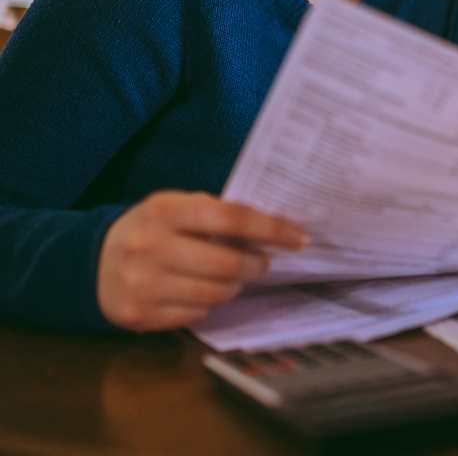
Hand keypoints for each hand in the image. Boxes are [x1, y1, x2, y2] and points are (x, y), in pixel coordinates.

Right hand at [97, 190, 307, 331]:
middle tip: (262, 262)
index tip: (299, 238)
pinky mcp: (139, 315)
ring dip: (234, 286)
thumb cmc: (153, 229)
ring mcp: (142, 284)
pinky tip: (200, 291)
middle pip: (226, 264)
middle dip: (255, 265)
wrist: (93, 262)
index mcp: (164, 210)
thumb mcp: (177, 208)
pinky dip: (208, 304)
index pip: (231, 218)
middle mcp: (150, 246)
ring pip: (215, 294)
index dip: (271, 230)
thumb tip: (274, 228)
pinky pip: (196, 315)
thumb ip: (217, 214)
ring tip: (231, 276)